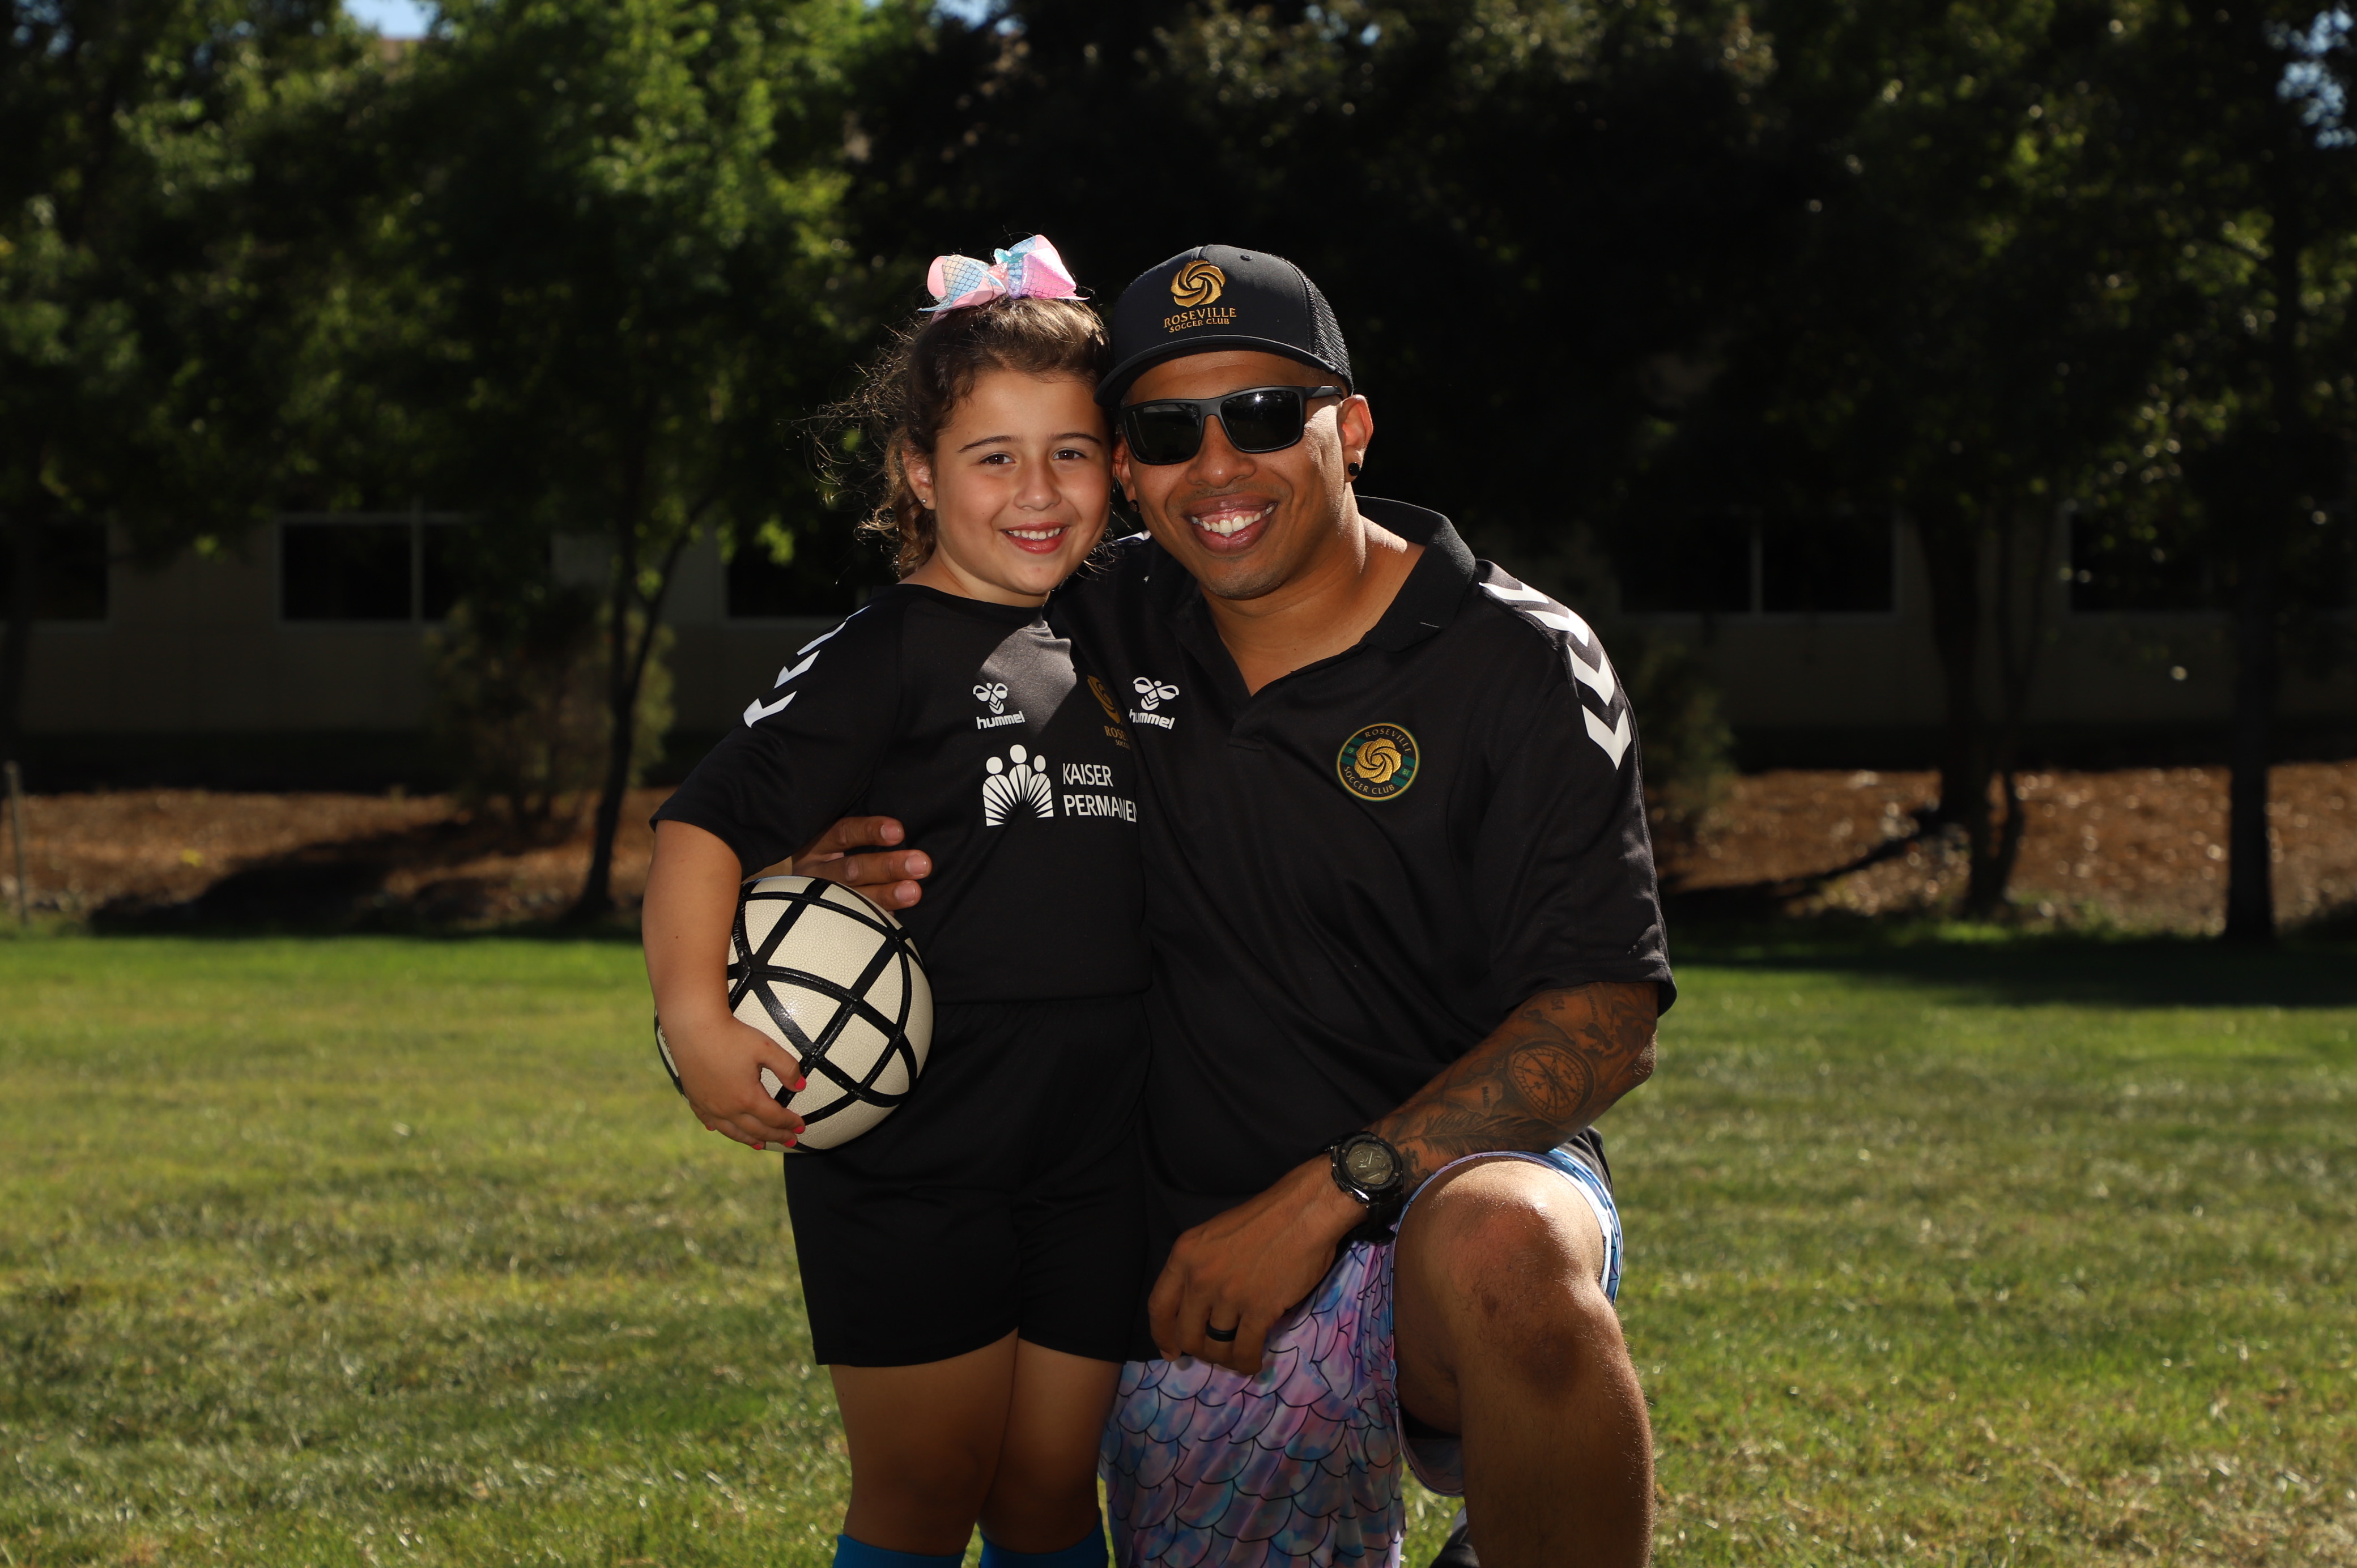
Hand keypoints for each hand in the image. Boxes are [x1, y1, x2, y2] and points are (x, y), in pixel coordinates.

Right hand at [664, 1008, 808, 1151]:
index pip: (774, 1117)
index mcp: (747, 1098)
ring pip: (732, 1131)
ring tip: (760, 1145)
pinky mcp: (694, 1098)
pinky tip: (719, 1129)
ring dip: (749, 1139)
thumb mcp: (766, 1047)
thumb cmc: (731, 1035)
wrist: (693, 1027)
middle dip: (776, 1136)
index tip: (801, 1126)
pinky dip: (719, 1128)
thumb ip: (787, 1067)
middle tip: (790, 1141)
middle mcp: (727, 1108)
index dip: (790, 1123)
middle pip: (756, 1130)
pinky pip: (708, 1120)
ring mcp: (709, 1106)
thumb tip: (801, 1086)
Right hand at [790, 815, 929, 911]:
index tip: (899, 832)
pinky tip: (897, 918)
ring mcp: (820, 898)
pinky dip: (878, 918)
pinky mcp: (828, 919)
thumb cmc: (832, 858)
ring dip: (888, 895)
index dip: (870, 831)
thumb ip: (863, 837)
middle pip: (852, 869)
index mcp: (818, 845)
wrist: (798, 895)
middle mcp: (815, 872)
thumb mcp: (835, 842)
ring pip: (855, 898)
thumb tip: (903, 833)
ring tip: (914, 892)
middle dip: (888, 867)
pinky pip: (856, 920)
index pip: (844, 833)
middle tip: (921, 864)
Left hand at [1147, 1156, 1367, 1373]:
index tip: (1170, 1350)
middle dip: (1199, 1350)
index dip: (1162, 1335)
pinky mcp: (1259, 1309)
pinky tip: (1253, 1362)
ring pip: (1215, 1346)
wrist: (1304, 1212)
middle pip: (1187, 1334)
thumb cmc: (1264, 1219)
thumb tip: (1196, 1307)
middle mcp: (1200, 1277)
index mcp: (1185, 1255)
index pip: (1159, 1306)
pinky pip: (1244, 1350)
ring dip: (1225, 1358)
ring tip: (1236, 1356)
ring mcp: (1229, 1295)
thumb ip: (1199, 1267)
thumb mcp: (1213, 1235)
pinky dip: (1247, 1363)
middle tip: (1214, 1352)